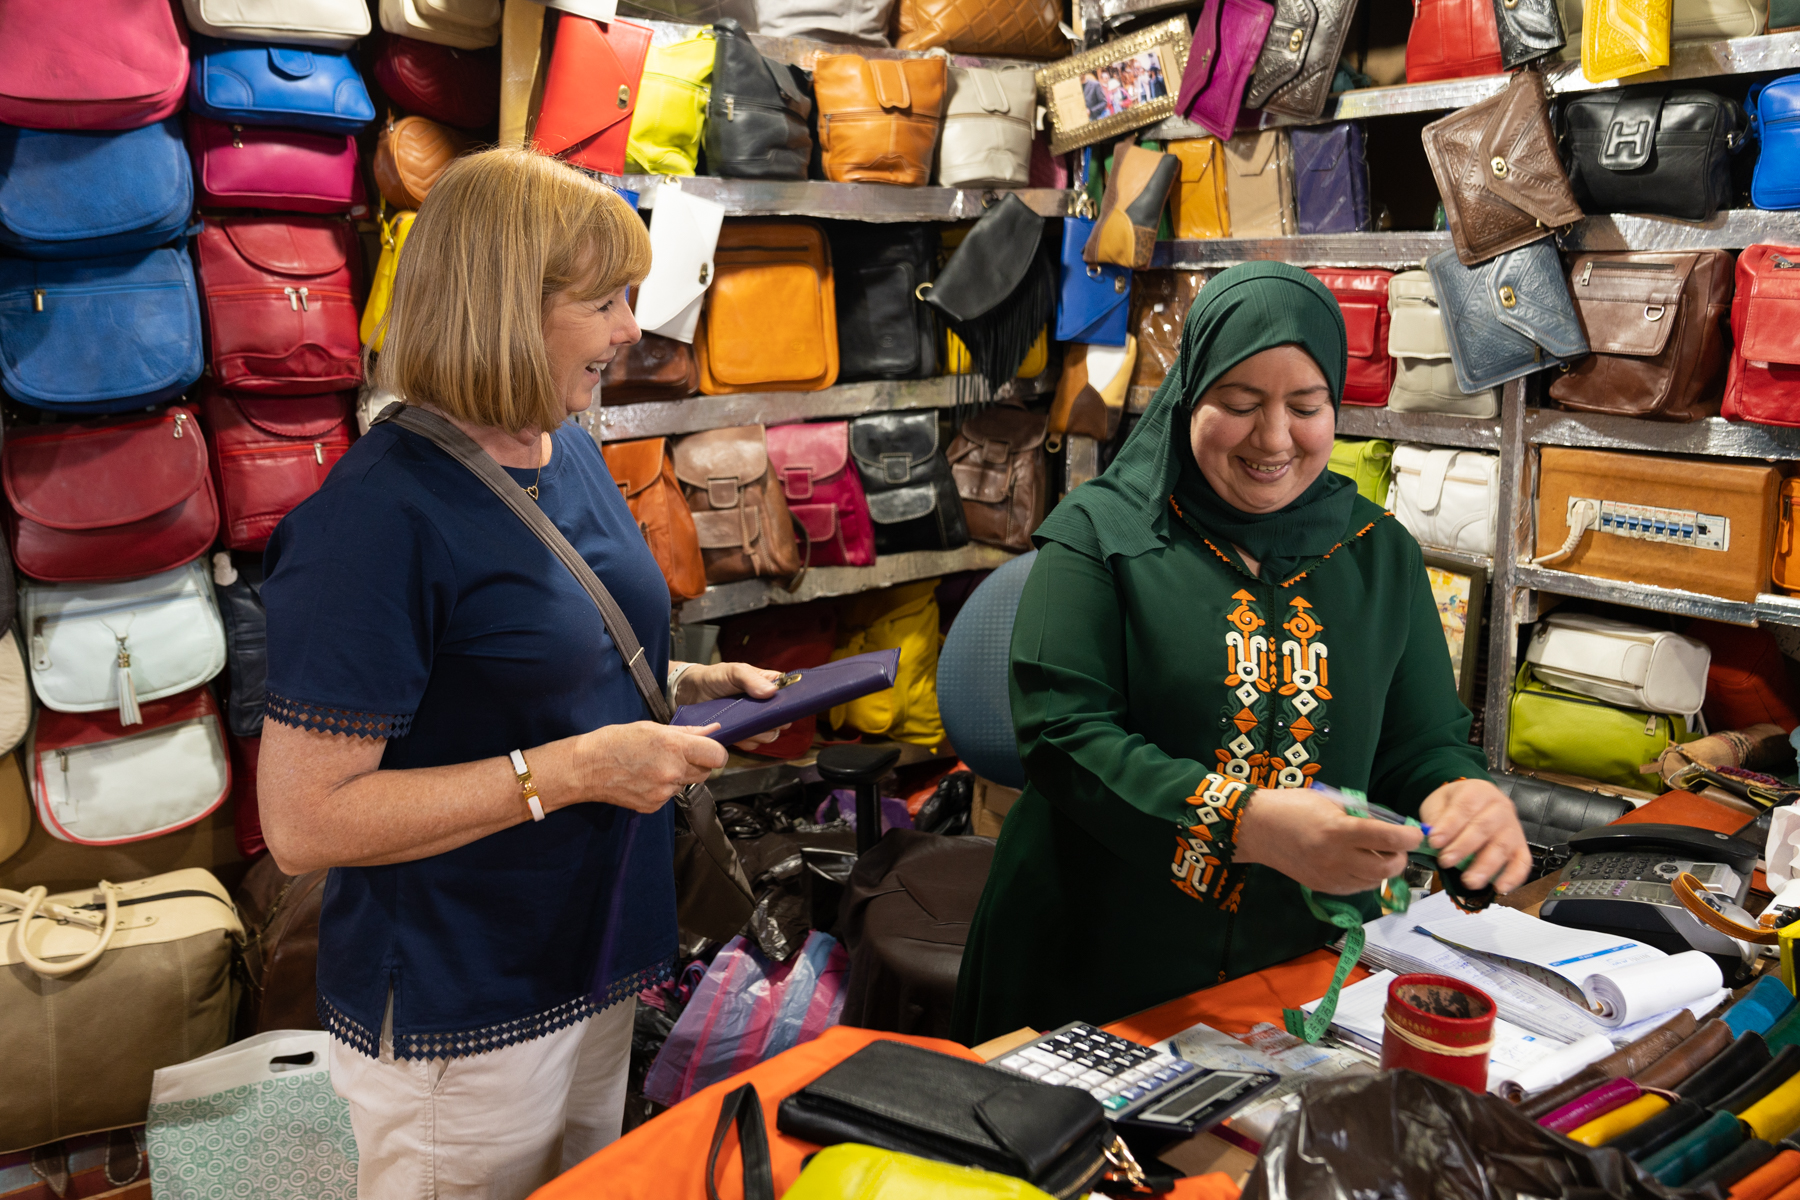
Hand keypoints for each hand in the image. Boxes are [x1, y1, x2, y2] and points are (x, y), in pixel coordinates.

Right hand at [569, 721, 727, 812]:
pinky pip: (670, 796)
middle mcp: (673, 772)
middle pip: (706, 772)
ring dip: (679, 776)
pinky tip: (645, 778)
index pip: (717, 756)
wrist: (586, 768)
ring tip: (654, 765)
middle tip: (676, 755)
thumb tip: (713, 730)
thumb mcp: (652, 728)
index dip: (715, 752)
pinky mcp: (654, 806)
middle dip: (697, 763)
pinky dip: (663, 788)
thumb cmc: (615, 741)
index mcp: (674, 748)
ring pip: (687, 784)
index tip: (707, 750)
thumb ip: (687, 732)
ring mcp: (663, 792)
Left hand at [675, 661, 790, 750]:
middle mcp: (765, 706)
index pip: (790, 696)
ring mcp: (753, 722)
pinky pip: (752, 744)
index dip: (789, 703)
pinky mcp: (742, 735)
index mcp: (768, 685)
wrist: (691, 692)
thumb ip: (751, 679)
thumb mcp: (734, 671)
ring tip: (741, 722)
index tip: (780, 707)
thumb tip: (770, 692)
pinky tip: (734, 731)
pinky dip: (744, 741)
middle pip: (782, 721)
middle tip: (757, 716)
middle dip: (772, 722)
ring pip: (769, 735)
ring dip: (757, 733)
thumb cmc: (715, 677)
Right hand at [1234, 787, 1423, 895]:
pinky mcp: (1323, 887)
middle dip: (1399, 857)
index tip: (1415, 833)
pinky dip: (1365, 877)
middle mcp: (1336, 857)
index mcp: (1339, 830)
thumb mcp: (1329, 801)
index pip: (1388, 839)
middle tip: (1396, 846)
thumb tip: (1387, 827)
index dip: (1409, 837)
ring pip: (1375, 881)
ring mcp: (1329, 876)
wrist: (1257, 828)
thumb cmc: (1292, 806)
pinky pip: (1357, 887)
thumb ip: (1358, 815)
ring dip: (1383, 869)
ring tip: (1376, 854)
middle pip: (1387, 867)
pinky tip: (1358, 864)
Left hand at [1418, 779, 1530, 893]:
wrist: (1475, 800)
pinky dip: (1513, 876)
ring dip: (1486, 866)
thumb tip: (1431, 836)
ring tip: (1469, 881)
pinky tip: (1500, 888)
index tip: (1433, 842)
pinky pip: (1523, 861)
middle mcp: (1500, 807)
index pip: (1464, 808)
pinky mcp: (1521, 846)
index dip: (1449, 826)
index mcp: (1477, 791)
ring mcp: (1513, 827)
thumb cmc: (1455, 804)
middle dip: (1463, 847)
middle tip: (1445, 862)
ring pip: (1503, 846)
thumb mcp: (1439, 803)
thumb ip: (1436, 818)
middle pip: (1484, 827)